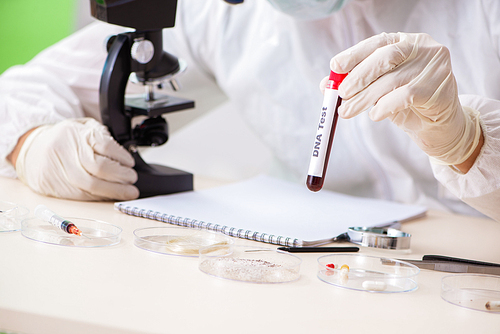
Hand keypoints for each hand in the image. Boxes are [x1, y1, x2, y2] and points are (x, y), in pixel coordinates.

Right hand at [15, 118, 138, 200]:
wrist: (33, 149)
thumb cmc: (65, 138)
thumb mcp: (84, 126)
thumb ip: (103, 137)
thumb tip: (125, 157)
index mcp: (76, 133)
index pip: (105, 145)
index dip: (122, 156)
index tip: (130, 163)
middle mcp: (66, 152)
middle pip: (99, 168)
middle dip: (121, 176)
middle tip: (132, 178)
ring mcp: (61, 171)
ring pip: (92, 186)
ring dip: (115, 191)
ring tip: (128, 191)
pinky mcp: (57, 187)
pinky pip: (84, 196)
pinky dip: (101, 197)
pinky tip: (111, 195)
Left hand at [328, 32, 481, 165]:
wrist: (439, 125)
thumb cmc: (406, 102)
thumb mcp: (379, 89)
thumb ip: (357, 83)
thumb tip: (326, 85)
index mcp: (405, 41)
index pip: (377, 43)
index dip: (354, 54)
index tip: (335, 67)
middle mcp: (421, 48)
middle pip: (384, 58)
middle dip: (358, 77)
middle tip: (341, 94)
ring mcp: (433, 66)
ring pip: (392, 80)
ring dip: (365, 98)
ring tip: (348, 111)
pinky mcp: (439, 87)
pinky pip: (405, 95)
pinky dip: (385, 106)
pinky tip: (375, 115)